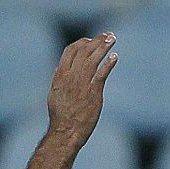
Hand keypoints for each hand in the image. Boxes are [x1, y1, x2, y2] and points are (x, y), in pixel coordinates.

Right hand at [45, 33, 116, 147]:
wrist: (65, 131)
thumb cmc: (61, 116)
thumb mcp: (55, 93)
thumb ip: (60, 80)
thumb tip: (61, 69)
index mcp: (60, 75)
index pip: (71, 51)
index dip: (81, 43)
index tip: (90, 40)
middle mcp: (71, 76)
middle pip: (84, 51)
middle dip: (97, 40)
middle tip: (108, 35)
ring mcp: (82, 84)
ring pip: (93, 59)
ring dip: (104, 46)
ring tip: (112, 39)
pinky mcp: (93, 93)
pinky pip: (102, 74)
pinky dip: (108, 63)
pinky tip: (114, 57)